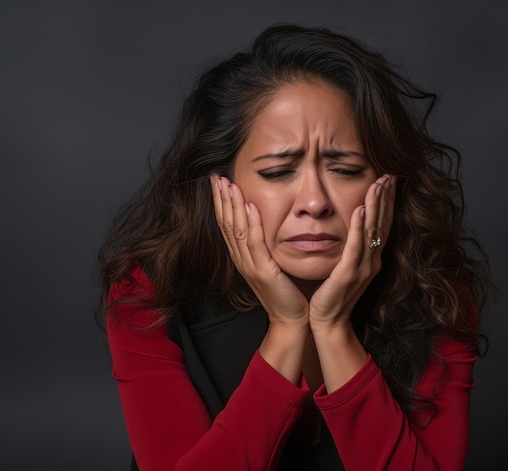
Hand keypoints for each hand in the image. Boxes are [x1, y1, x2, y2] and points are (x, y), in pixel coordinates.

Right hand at [211, 175, 308, 326]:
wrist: (292, 318)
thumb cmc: (286, 291)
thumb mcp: (272, 263)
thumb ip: (265, 244)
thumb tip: (264, 220)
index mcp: (242, 257)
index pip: (227, 225)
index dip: (221, 203)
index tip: (218, 182)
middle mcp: (241, 260)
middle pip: (226, 224)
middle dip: (221, 199)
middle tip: (216, 177)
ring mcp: (250, 266)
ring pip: (236, 230)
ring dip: (231, 206)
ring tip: (228, 184)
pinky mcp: (263, 271)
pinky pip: (255, 243)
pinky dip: (251, 223)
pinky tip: (248, 206)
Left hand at [309, 174, 395, 329]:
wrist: (329, 322)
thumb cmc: (333, 295)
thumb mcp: (346, 267)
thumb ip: (352, 248)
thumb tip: (352, 228)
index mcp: (372, 258)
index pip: (382, 224)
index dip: (387, 201)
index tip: (388, 179)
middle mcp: (372, 260)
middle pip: (382, 223)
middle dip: (386, 197)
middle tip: (389, 174)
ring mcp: (363, 267)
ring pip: (372, 230)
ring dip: (376, 205)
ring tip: (379, 183)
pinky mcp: (349, 273)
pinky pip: (355, 246)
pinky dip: (359, 227)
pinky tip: (360, 210)